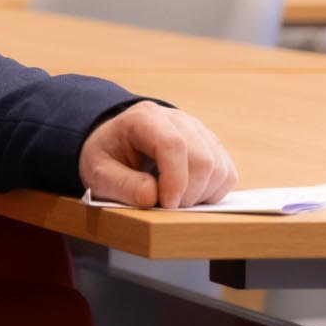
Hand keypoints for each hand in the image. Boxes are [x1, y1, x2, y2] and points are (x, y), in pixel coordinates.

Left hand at [79, 101, 237, 208]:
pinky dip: (212, 193)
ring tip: (173, 200)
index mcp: (145, 119)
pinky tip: (188, 195)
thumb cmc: (106, 159)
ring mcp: (198, 131)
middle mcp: (177, 119)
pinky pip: (227, 173)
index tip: (165, 205)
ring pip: (219, 168)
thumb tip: (152, 197)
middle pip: (202, 159)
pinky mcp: (211, 146)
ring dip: (200, 195)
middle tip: (164, 207)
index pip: (173, 145)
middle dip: (187, 194)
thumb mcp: (98, 174)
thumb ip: (122, 185)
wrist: (115, 146)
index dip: (175, 180)